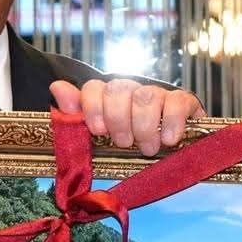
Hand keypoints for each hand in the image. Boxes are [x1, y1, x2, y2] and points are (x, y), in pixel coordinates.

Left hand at [50, 78, 204, 155]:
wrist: (173, 154)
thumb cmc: (131, 147)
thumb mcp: (100, 137)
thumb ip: (76, 114)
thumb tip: (56, 87)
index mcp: (108, 98)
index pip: (94, 87)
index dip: (93, 107)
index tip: (98, 130)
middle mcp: (132, 91)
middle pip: (119, 89)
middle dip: (119, 119)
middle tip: (124, 143)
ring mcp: (159, 95)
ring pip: (146, 96)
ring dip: (144, 125)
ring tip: (147, 148)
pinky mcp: (184, 102)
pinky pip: (177, 101)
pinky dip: (172, 122)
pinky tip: (169, 140)